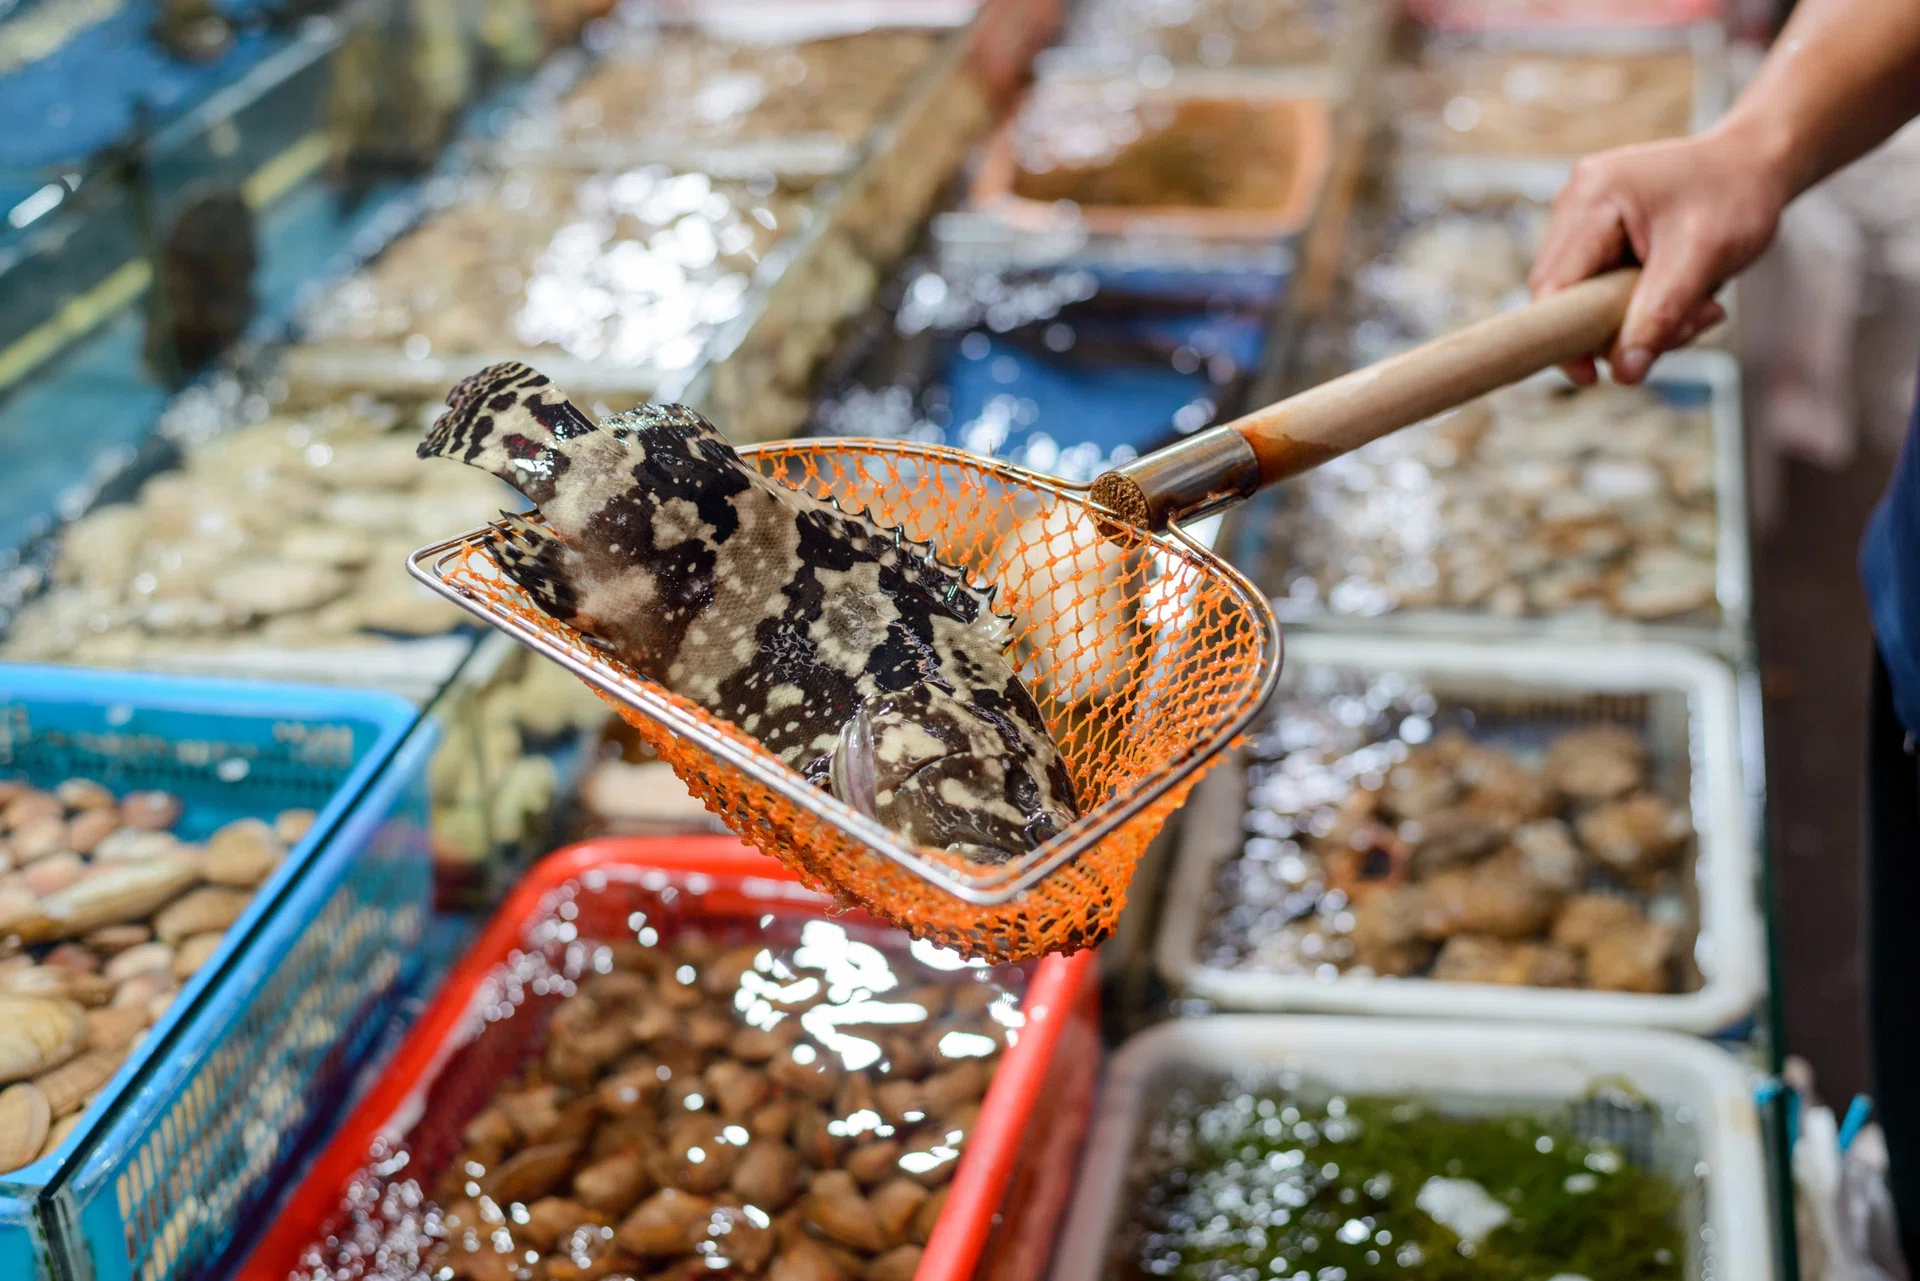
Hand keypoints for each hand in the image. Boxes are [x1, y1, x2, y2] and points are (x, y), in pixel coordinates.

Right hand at [1529, 128, 1790, 383]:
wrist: (1755, 162)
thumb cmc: (1736, 195)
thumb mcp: (1704, 256)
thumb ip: (1660, 314)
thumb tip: (1623, 372)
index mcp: (1592, 197)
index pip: (1552, 284)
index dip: (1564, 336)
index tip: (1590, 377)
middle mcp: (1575, 203)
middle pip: (1566, 294)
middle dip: (1619, 326)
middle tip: (1686, 325)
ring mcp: (1584, 218)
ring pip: (1587, 297)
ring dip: (1639, 319)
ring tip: (1699, 305)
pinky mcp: (1599, 234)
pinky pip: (1604, 288)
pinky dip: (1643, 306)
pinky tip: (1683, 294)